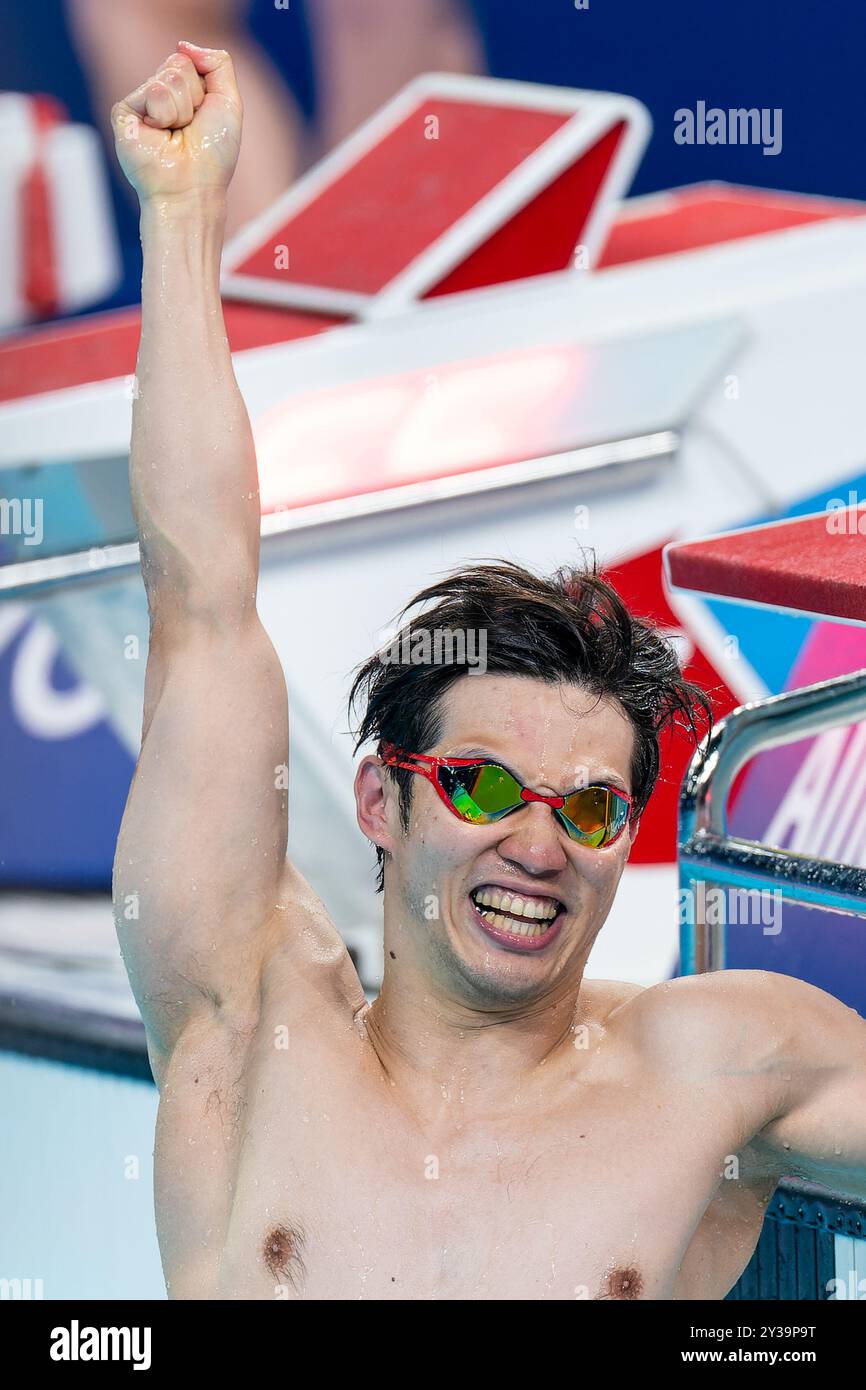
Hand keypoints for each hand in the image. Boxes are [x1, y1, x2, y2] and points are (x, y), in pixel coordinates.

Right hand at [110, 41, 241, 204]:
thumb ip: (218, 64)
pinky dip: (164, 113)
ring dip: (181, 109)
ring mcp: (141, 103)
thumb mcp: (229, 102)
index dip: (204, 88)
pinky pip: (152, 90)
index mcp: (182, 94)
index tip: (203, 118)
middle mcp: (160, 96)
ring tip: (174, 134)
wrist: (191, 188)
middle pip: (178, 63)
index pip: (189, 61)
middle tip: (188, 128)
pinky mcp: (124, 111)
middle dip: (193, 96)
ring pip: (167, 76)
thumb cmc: (211, 156)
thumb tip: (184, 45)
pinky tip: (159, 134)